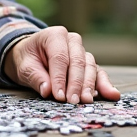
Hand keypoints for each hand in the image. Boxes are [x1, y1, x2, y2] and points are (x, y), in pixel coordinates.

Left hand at [3, 27, 120, 103]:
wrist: (32, 56)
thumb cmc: (28, 59)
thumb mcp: (25, 67)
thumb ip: (36, 77)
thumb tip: (48, 90)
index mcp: (55, 35)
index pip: (60, 58)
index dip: (60, 78)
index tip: (58, 96)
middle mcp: (72, 41)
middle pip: (78, 62)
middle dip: (75, 84)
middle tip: (73, 101)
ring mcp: (82, 52)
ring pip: (90, 67)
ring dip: (89, 86)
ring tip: (86, 101)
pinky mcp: (89, 64)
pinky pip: (98, 73)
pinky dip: (105, 84)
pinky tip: (111, 95)